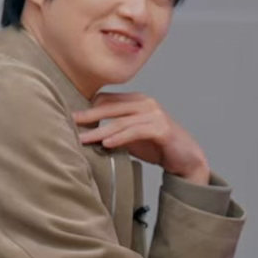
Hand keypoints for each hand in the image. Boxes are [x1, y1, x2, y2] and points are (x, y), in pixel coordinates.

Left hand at [73, 92, 210, 184]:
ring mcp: (155, 114)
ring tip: (83, 139)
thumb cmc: (156, 146)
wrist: (186, 158)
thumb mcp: (130, 135)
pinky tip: (107, 145)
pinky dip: (120, 138)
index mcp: (136, 100)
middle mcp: (146, 103)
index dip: (88, 108)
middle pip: (110, 107)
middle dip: (89, 116)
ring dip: (100, 131)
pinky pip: (136, 131)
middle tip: (71, 122)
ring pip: (120, 121)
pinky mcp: (162, 129)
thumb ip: (113, 130)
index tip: (72, 118)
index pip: (107, 99)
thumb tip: (85, 132)